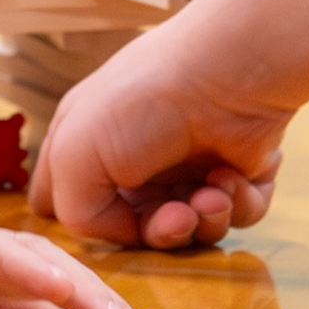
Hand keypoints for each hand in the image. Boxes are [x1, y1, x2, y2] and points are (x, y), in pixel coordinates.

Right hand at [38, 23, 292, 251]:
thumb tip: (121, 234)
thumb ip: (75, 215)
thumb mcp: (72, 156)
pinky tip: (232, 177)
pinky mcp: (238, 170)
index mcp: (89, 146)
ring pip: (191, 229)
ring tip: (212, 196)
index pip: (70, 203)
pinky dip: (237, 204)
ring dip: (202, 221)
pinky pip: (237, 214)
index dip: (85, 224)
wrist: (228, 74)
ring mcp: (188, 166)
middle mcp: (138, 159)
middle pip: (139, 230)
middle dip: (160, 232)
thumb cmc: (141, 103)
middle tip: (179, 217)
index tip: (106, 223)